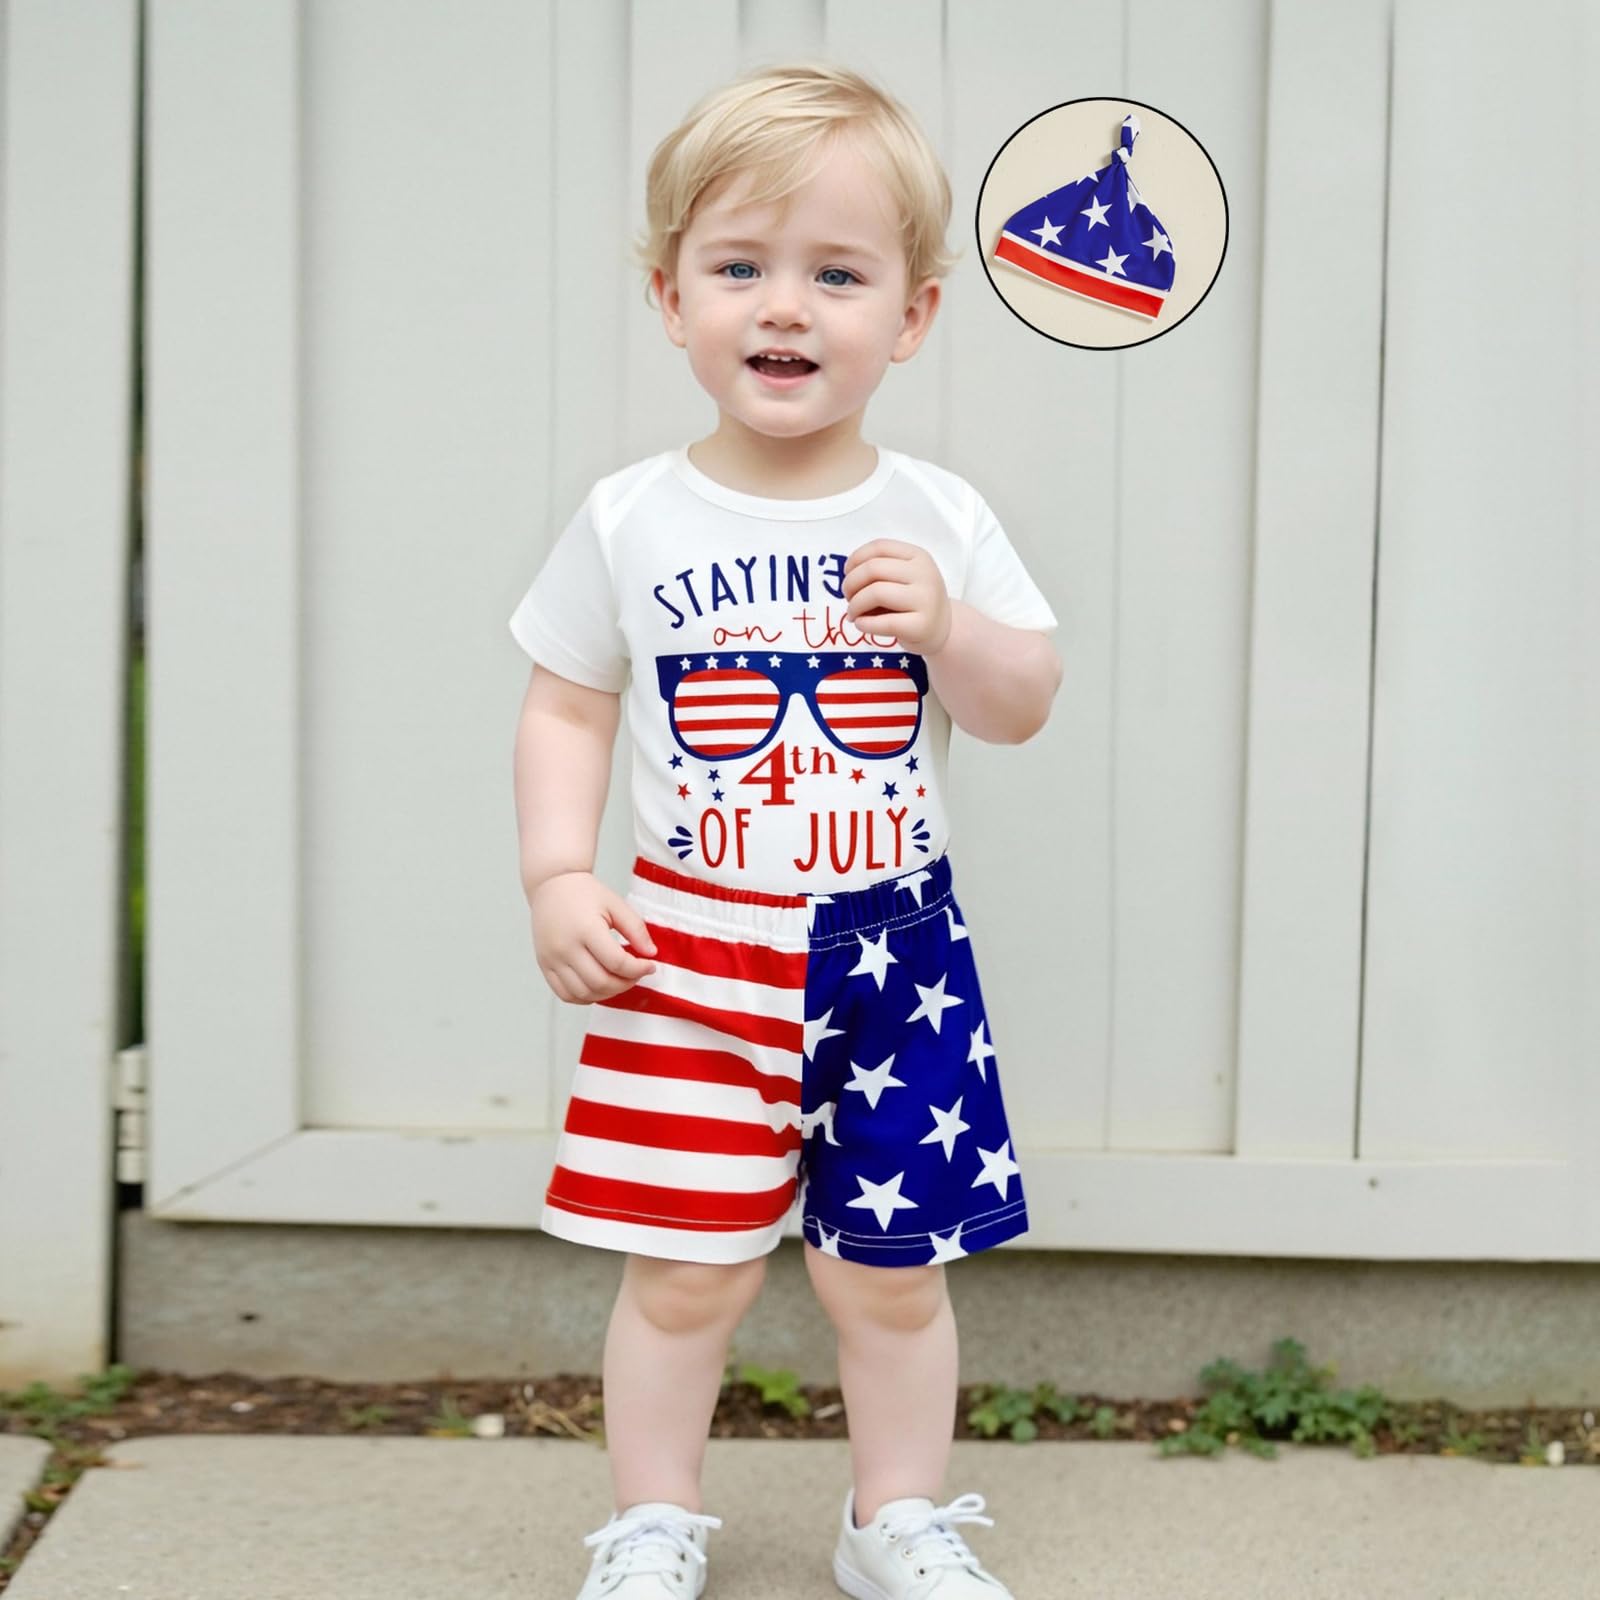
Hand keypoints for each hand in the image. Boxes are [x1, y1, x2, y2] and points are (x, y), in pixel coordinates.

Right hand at [528, 870, 658, 1003]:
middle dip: (626, 984)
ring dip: (607, 994)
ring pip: (584, 994)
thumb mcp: (615, 904)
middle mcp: (565, 947)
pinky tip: (598, 987)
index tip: (650, 966)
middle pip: (600, 982)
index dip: (639, 969)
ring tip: (619, 980)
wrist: (552, 885)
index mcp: (586, 929)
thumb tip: (651, 954)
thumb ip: (636, 929)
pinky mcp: (544, 966)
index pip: (617, 962)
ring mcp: (552, 959)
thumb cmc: (584, 893)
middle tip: (636, 974)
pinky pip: (565, 995)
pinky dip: (585, 998)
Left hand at [841, 539, 951, 654]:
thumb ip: (879, 571)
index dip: (855, 559)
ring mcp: (926, 600)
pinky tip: (861, 625)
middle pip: (873, 568)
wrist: (942, 629)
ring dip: (855, 605)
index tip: (847, 573)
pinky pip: (883, 622)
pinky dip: (864, 624)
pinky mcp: (921, 626)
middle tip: (848, 597)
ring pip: (876, 592)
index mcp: (918, 556)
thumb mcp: (903, 577)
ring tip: (853, 614)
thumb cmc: (913, 601)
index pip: (879, 547)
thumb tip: (848, 578)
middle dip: (851, 583)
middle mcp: (925, 574)